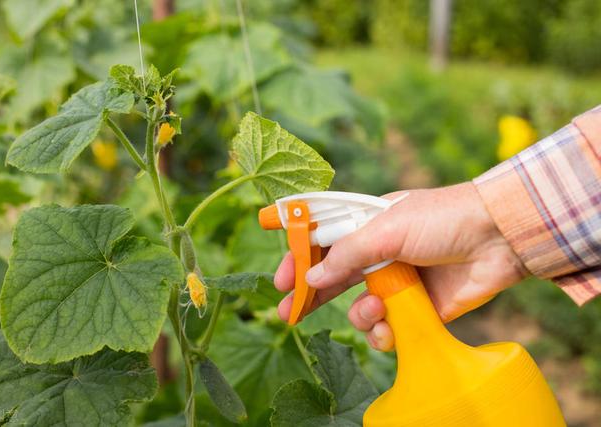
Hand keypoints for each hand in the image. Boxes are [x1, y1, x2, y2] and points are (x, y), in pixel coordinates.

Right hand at [274, 182, 527, 350]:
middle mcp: (380, 255)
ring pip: (360, 307)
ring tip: (377, 307)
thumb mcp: (388, 227)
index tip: (280, 280)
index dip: (300, 261)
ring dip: (361, 313)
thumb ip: (348, 253)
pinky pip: (388, 329)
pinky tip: (391, 326)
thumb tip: (312, 279)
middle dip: (311, 296)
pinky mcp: (418, 309)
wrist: (499, 238)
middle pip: (335, 279)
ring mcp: (399, 283)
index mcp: (369, 226)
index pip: (324, 244)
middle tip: (288, 313)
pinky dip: (385, 332)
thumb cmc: (442, 219)